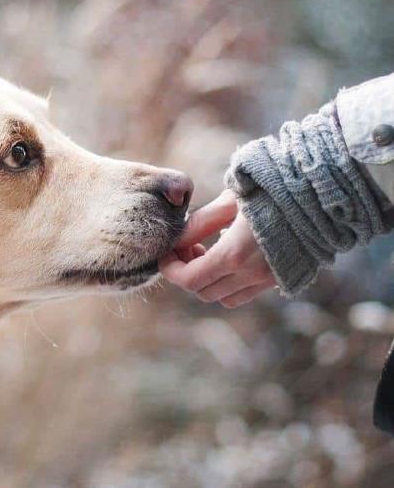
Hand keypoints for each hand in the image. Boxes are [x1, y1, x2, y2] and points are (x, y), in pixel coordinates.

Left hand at [159, 189, 275, 307]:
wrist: (321, 194)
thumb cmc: (271, 190)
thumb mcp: (229, 200)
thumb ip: (199, 223)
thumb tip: (176, 240)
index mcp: (234, 255)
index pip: (189, 280)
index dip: (170, 269)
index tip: (166, 253)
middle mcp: (251, 274)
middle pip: (202, 292)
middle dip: (187, 273)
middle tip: (187, 247)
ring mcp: (268, 280)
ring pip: (223, 298)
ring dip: (208, 281)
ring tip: (207, 251)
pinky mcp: (280, 278)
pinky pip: (245, 294)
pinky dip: (229, 283)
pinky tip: (230, 256)